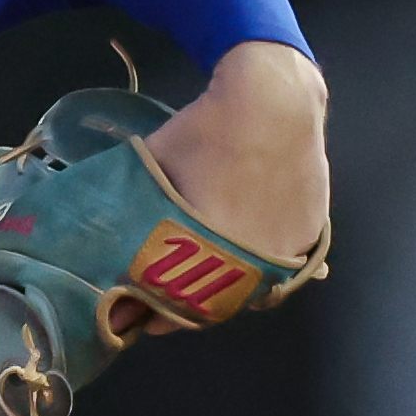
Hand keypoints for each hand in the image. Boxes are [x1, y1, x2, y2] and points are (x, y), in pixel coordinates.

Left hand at [125, 41, 330, 334]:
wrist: (273, 99)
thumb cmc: (203, 132)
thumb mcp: (152, 170)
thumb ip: (127, 214)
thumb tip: (103, 250)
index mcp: (213, 249)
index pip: (180, 306)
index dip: (156, 314)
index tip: (138, 316)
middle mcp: (257, 259)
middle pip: (218, 302)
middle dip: (189, 303)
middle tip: (165, 297)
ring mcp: (290, 247)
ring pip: (252, 286)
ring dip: (225, 285)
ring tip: (201, 271)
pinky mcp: (313, 231)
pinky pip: (281, 262)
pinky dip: (257, 262)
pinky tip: (238, 249)